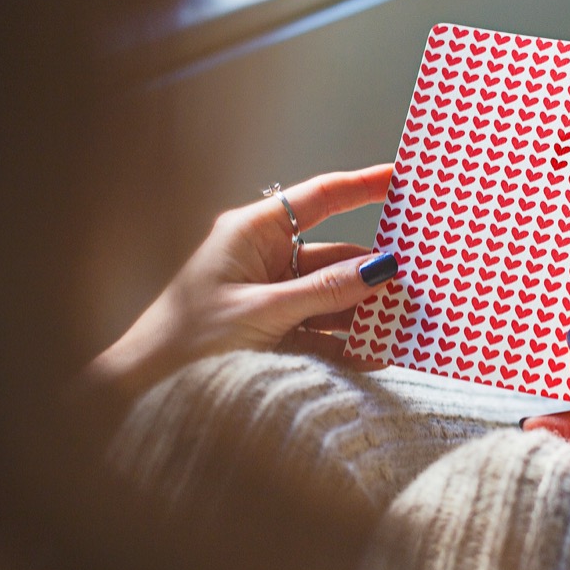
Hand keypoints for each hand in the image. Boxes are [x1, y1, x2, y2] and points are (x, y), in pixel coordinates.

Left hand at [86, 166, 397, 397]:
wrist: (145, 391)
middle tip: (423, 280)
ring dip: (368, 313)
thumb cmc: (187, 341)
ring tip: (409, 325)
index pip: (321, 198)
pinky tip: (379, 354)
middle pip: (336, 255)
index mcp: (253, 232)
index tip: (407, 178)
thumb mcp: (262, 312)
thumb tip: (382, 268)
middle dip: (377, 271)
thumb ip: (325, 292)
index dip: (365, 185)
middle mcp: (265, 259)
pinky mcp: (274, 334)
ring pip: (334, 298)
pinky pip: (322, 333)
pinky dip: (348, 344)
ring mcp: (271, 297)